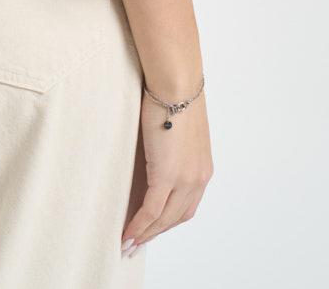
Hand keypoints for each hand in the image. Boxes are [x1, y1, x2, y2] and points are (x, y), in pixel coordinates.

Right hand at [120, 85, 212, 255]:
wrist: (176, 83)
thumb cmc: (173, 96)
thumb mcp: (176, 130)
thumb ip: (169, 151)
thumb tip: (152, 158)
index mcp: (202, 169)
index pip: (185, 206)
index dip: (167, 222)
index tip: (151, 230)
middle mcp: (198, 178)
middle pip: (176, 218)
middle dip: (155, 234)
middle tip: (136, 244)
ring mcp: (185, 179)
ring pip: (164, 219)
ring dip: (145, 234)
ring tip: (127, 243)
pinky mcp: (167, 175)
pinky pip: (151, 210)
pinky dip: (139, 226)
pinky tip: (126, 233)